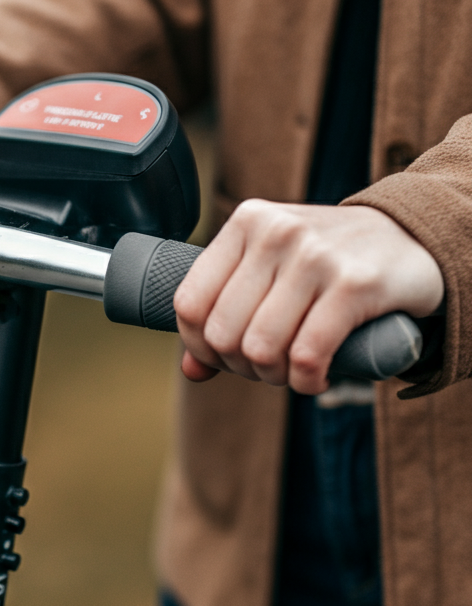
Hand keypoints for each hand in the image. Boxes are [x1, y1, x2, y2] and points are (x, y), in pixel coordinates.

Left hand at [173, 200, 444, 394]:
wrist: (414, 239)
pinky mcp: (355, 284)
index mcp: (246, 223)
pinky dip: (307, 382)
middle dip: (241, 366)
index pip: (189, 303)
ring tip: (292, 372)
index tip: (224, 357)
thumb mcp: (271, 272)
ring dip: (274, 377)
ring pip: (261, 349)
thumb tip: (190, 371)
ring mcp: (316, 255)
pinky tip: (317, 378)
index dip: (199, 346)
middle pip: (223, 333)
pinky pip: (307, 356)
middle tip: (267, 367)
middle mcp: (276, 232)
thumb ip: (224, 314)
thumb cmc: (328, 262)